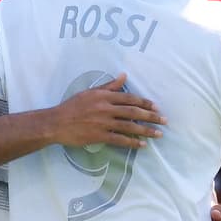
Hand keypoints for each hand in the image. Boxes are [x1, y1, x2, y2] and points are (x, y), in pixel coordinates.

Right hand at [49, 74, 164, 148]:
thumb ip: (109, 86)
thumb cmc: (72, 106)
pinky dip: (132, 142)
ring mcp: (103, 123)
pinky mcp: (99, 136)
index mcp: (104, 96)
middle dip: (151, 117)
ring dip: (146, 130)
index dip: (145, 103)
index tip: (156, 107)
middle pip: (133, 112)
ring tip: (158, 134)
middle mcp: (106, 108)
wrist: (56, 123)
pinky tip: (142, 145)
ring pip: (129, 126)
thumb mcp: (90, 92)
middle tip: (164, 120)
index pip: (129, 98)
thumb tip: (124, 76)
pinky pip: (120, 139)